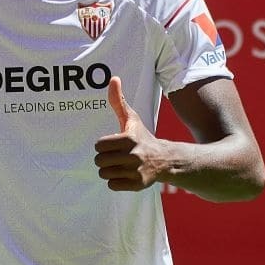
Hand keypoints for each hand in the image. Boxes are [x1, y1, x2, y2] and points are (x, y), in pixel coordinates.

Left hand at [94, 76, 167, 190]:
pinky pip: (112, 185)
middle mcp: (133, 156)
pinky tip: (125, 174)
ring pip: (104, 174)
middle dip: (105, 158)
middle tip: (116, 156)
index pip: (99, 145)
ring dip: (109, 170)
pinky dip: (115, 181)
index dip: (104, 145)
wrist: (165, 159)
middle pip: (99, 161)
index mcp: (129, 139)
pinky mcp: (137, 184)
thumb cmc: (142, 137)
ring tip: (119, 165)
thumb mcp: (131, 119)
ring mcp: (136, 171)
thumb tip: (113, 79)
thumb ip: (119, 101)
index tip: (113, 144)